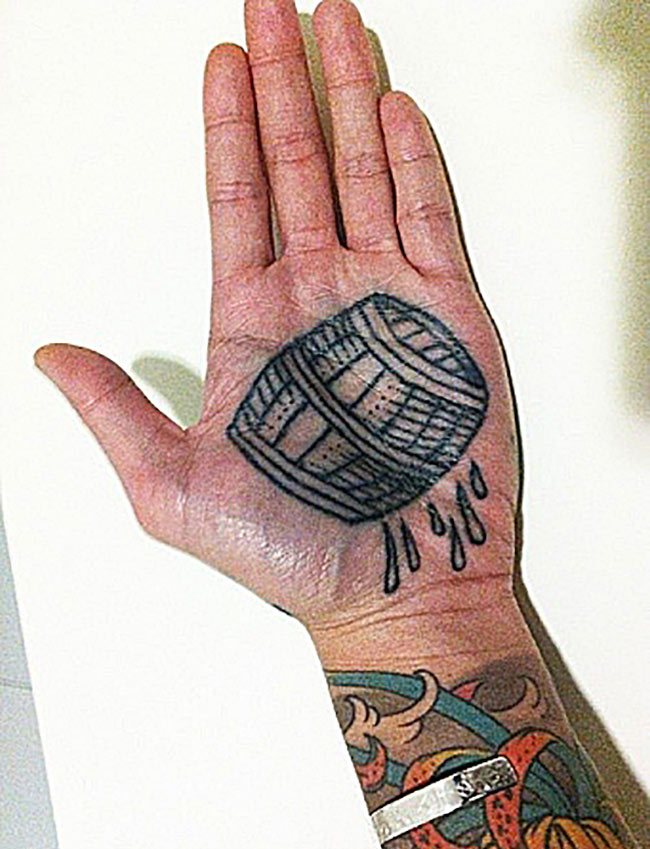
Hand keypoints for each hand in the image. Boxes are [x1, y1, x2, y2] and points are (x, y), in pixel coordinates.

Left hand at [36, 0, 517, 638]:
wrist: (393, 589)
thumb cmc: (292, 552)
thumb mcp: (175, 488)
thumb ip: (117, 413)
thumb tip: (49, 355)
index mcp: (252, 323)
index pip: (233, 197)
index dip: (225, 125)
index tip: (218, 59)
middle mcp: (317, 298)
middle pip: (296, 165)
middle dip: (284, 82)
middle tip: (275, 6)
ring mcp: (384, 301)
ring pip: (365, 174)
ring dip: (351, 98)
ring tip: (338, 26)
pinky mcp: (447, 319)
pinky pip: (431, 221)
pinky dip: (417, 164)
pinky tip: (400, 112)